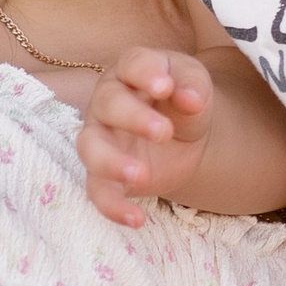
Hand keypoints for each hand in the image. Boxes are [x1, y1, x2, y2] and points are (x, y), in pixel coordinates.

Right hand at [79, 47, 214, 226]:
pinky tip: (137, 220)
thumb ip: (192, 86)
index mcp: (131, 72)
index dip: (145, 73)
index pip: (131, 65)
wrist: (184, 134)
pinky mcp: (105, 175)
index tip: (165, 86)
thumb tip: (191, 99)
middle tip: (163, 132)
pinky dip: (113, 207)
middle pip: (106, 104)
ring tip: (141, 175)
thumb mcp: (195, 84)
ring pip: (90, 148)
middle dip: (132, 117)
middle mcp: (107, 102)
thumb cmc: (182, 98)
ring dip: (111, 162)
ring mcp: (101, 139)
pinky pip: (99, 192)